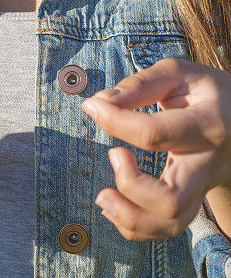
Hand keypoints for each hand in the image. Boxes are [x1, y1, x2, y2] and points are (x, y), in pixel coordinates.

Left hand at [81, 58, 230, 240]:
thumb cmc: (207, 91)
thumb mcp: (180, 73)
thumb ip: (140, 84)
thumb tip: (102, 102)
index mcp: (208, 124)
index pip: (155, 134)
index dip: (114, 121)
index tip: (93, 106)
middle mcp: (208, 163)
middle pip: (171, 199)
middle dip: (130, 185)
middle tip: (113, 153)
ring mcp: (203, 187)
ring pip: (171, 223)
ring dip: (130, 218)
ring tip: (103, 196)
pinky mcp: (194, 199)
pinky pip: (168, 228)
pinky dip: (136, 227)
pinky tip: (115, 205)